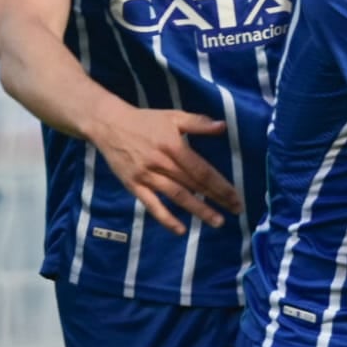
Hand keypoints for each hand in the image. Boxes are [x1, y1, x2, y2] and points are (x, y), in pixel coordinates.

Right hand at [88, 103, 242, 235]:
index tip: (236, 196)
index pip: (202, 170)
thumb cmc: (146, 121)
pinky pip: (152, 205)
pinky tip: (180, 230)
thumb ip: (198, 122)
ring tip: (217, 222)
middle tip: (236, 210)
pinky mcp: (133, 186)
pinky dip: (166, 219)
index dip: (220, 184)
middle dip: (216, 199)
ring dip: (198, 210)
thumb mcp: (174, 116)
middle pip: (193, 184)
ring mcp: (147, 176)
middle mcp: (161, 163)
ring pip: (177, 196)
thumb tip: (223, 126)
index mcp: (174, 146)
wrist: (109, 125)